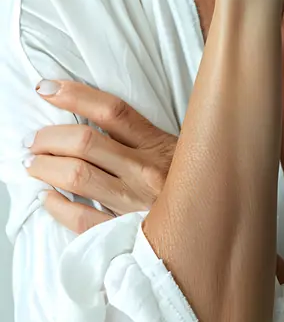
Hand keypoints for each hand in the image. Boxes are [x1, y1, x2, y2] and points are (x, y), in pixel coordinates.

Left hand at [23, 78, 177, 233]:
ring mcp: (136, 203)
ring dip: (45, 167)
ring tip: (33, 163)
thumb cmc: (191, 184)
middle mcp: (146, 170)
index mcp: (159, 144)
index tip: (46, 88)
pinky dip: (57, 206)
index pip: (111, 110)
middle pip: (85, 141)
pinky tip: (48, 197)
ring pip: (77, 176)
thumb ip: (143, 136)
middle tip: (32, 139)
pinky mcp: (128, 233)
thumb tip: (94, 119)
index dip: (74, 95)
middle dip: (49, 137)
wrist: (213, 225)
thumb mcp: (178, 151)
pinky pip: (82, 218)